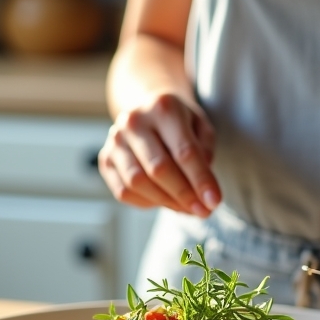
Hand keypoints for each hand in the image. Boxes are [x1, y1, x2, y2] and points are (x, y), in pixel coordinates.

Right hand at [98, 93, 220, 216]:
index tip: (214, 201)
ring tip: (186, 207)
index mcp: (163, 107)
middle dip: (184, 195)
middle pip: (158, 168)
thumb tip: (201, 190)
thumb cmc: (180, 122)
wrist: (149, 110)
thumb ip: (204, 155)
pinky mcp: (105, 159)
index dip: (200, 180)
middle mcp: (134, 121)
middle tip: (203, 211)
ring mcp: (115, 140)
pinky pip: (123, 191)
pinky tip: (163, 200)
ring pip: (137, 182)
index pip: (184, 151)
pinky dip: (147, 202)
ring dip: (165, 201)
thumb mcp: (201, 127)